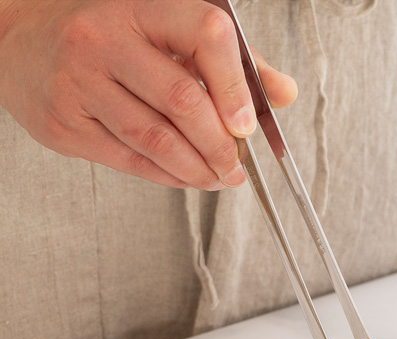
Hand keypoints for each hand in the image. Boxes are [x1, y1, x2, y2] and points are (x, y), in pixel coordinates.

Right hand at [0, 0, 296, 188]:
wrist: (20, 39)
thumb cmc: (108, 36)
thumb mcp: (167, 31)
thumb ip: (230, 61)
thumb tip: (285, 93)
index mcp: (140, 8)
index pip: (203, 34)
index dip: (234, 85)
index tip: (247, 127)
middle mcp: (104, 41)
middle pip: (181, 101)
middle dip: (219, 146)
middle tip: (236, 166)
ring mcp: (79, 84)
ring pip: (155, 140)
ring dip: (197, 169)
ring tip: (219, 178)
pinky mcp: (64, 124)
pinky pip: (130, 161)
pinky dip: (168, 177)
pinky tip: (187, 178)